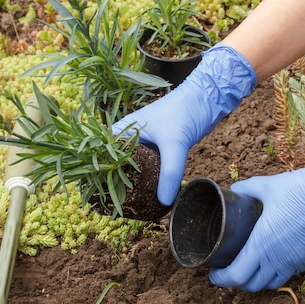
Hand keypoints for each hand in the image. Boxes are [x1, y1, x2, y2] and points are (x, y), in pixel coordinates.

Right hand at [113, 43, 255, 204]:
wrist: (207, 98)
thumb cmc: (185, 111)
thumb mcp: (175, 144)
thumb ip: (169, 173)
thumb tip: (164, 201)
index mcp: (124, 129)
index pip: (103, 154)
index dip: (98, 174)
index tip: (96, 194)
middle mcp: (130, 136)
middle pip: (115, 163)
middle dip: (113, 183)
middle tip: (111, 205)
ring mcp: (144, 142)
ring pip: (132, 167)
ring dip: (131, 183)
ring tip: (126, 204)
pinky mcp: (157, 148)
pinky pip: (147, 167)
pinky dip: (146, 180)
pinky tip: (148, 195)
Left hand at [209, 156, 304, 290]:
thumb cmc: (302, 190)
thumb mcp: (268, 186)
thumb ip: (248, 188)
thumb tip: (236, 188)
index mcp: (262, 244)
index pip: (236, 275)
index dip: (222, 279)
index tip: (214, 274)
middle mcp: (277, 259)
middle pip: (252, 285)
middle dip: (236, 283)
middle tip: (229, 271)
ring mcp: (295, 262)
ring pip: (271, 284)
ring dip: (257, 281)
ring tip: (249, 269)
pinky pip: (288, 274)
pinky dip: (276, 273)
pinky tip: (272, 260)